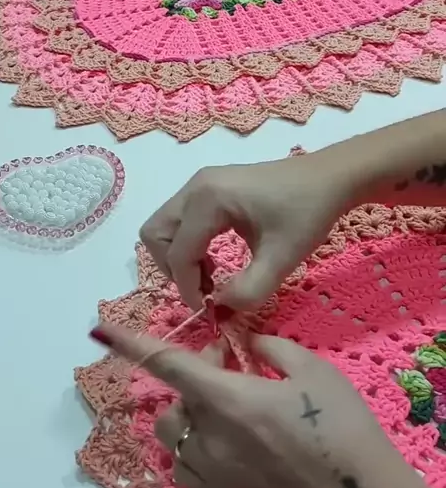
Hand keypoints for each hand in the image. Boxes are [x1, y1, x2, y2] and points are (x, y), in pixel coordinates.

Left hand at [90, 325, 428, 487]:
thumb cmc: (341, 429)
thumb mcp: (313, 371)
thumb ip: (272, 349)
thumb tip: (247, 344)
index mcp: (228, 399)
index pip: (169, 365)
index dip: (133, 344)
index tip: (101, 330)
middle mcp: (208, 437)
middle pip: (175, 399)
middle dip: (197, 376)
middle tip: (235, 365)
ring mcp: (211, 472)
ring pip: (174, 433)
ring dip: (190, 411)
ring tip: (228, 406)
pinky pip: (184, 466)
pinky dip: (193, 446)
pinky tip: (224, 441)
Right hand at [140, 154, 349, 311]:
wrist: (331, 178)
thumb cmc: (308, 213)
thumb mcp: (282, 258)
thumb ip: (249, 291)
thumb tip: (220, 308)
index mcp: (208, 198)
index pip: (178, 252)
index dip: (187, 287)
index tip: (209, 310)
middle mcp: (196, 187)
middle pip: (156, 235)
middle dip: (172, 269)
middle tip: (203, 289)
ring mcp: (200, 184)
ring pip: (165, 228)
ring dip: (179, 257)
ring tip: (211, 277)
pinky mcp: (210, 188)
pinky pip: (181, 221)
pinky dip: (189, 245)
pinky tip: (216, 260)